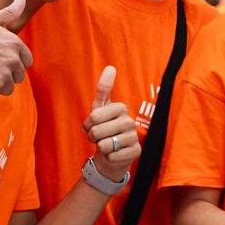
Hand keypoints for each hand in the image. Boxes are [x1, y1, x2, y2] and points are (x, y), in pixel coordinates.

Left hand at [82, 65, 139, 180]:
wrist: (111, 154)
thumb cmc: (104, 129)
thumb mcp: (99, 108)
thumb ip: (103, 88)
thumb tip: (111, 67)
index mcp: (121, 108)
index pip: (95, 117)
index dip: (88, 125)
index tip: (92, 125)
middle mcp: (130, 121)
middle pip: (98, 131)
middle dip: (93, 137)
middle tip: (98, 137)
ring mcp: (134, 137)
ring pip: (105, 145)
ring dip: (101, 148)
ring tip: (106, 145)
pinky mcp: (136, 152)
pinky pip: (113, 156)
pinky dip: (109, 157)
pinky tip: (114, 154)